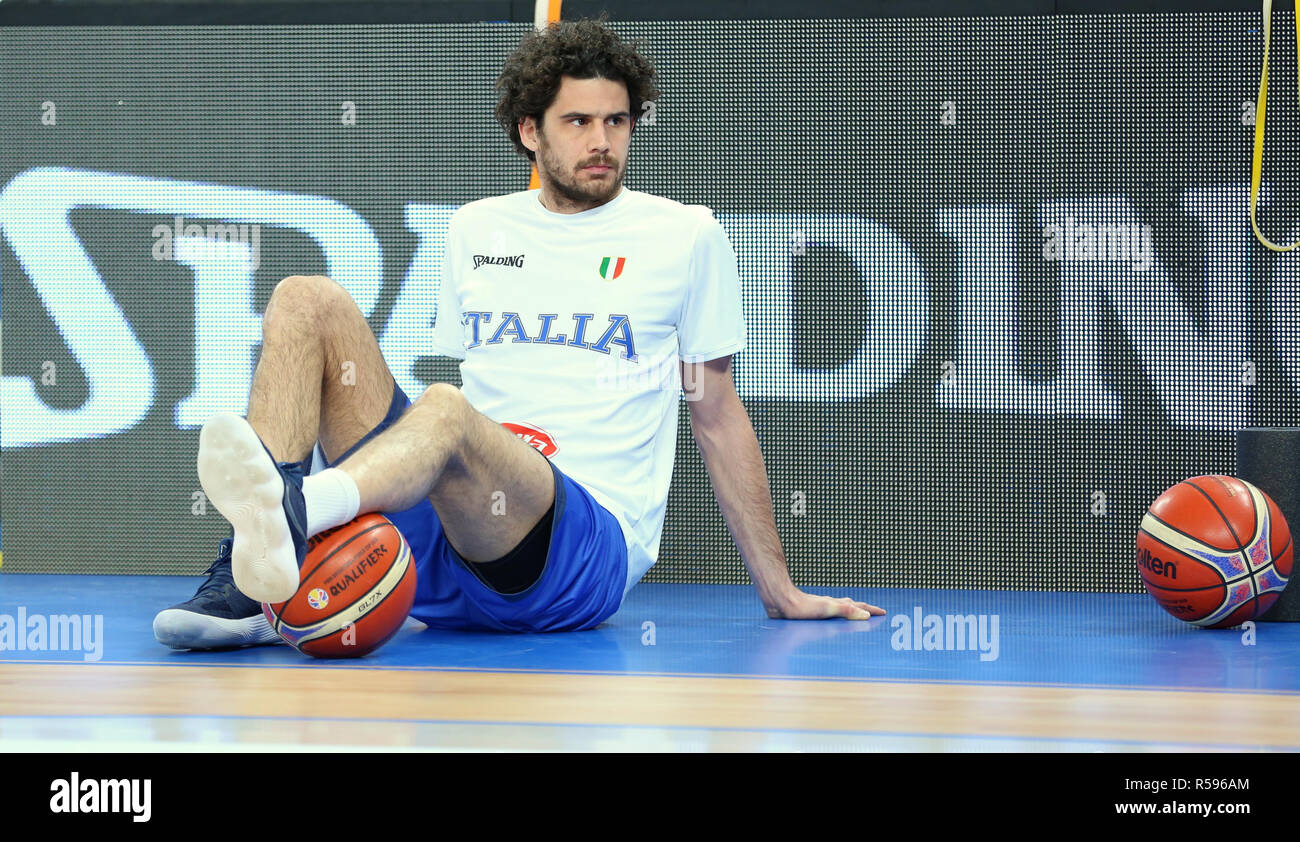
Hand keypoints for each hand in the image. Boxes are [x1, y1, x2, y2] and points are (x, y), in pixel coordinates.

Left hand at [766, 588, 885, 619]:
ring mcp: (822, 607)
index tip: (883, 612)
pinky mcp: (813, 612)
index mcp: (837, 605)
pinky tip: (831, 617)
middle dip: (864, 609)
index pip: (859, 607)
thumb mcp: (828, 610)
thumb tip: (866, 615)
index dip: (871, 610)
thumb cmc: (803, 607)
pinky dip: (838, 614)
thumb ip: (846, 612)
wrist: (782, 602)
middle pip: (852, 606)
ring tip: (857, 612)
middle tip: (874, 612)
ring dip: (852, 610)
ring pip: (841, 608)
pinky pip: (831, 612)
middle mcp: (831, 605)